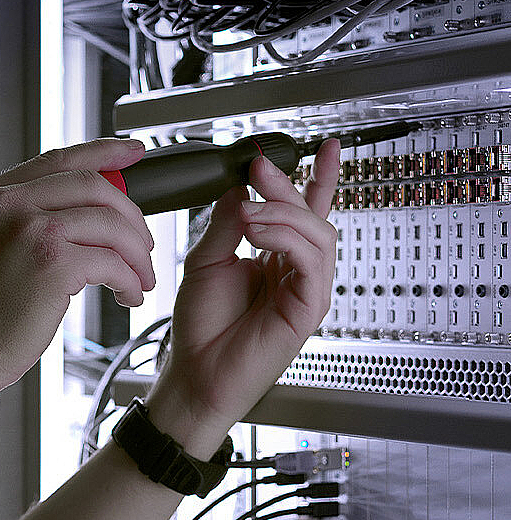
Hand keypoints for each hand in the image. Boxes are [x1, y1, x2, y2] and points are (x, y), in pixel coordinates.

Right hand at [0, 139, 153, 398]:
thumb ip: (27, 222)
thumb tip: (84, 216)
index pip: (61, 160)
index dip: (105, 152)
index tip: (133, 152)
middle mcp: (9, 205)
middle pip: (96, 187)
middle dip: (133, 215)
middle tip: (145, 243)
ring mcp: (30, 230)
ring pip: (112, 224)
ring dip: (138, 253)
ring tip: (142, 277)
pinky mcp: (53, 264)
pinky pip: (113, 262)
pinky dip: (131, 280)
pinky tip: (128, 295)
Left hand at [149, 139, 339, 455]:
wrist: (194, 370)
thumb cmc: (201, 325)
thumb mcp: (207, 259)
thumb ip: (227, 222)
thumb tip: (242, 187)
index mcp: (276, 257)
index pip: (306, 212)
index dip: (320, 179)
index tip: (325, 148)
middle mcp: (296, 271)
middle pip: (312, 215)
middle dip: (286, 186)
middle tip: (258, 170)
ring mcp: (306, 290)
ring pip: (318, 234)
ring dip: (282, 214)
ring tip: (248, 215)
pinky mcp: (309, 309)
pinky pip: (312, 263)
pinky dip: (286, 240)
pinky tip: (259, 235)